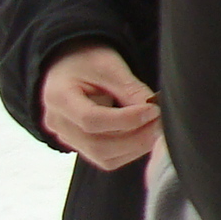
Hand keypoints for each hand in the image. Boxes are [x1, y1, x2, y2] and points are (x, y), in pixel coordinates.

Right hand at [40, 42, 161, 170]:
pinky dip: (130, 150)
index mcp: (59, 98)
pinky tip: (146, 135)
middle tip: (162, 122)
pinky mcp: (81, 146)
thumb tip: (154, 111)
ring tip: (157, 128)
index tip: (154, 110)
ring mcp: (67, 138)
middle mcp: (58, 124)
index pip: (92, 120)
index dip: (127, 119)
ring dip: (136, 147)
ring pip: (104, 157)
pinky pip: (107, 159)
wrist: (70, 64)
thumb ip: (130, 89)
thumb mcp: (109, 66)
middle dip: (136, 137)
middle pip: (98, 145)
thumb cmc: (88, 60)